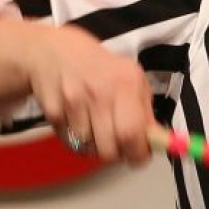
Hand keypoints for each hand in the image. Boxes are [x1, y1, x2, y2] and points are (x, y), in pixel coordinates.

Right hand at [25, 24, 154, 164]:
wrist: (53, 51)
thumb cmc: (100, 67)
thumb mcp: (132, 78)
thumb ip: (145, 111)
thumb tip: (157, 141)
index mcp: (125, 84)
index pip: (132, 133)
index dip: (138, 153)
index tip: (140, 157)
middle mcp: (98, 93)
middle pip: (109, 149)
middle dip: (117, 153)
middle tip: (119, 144)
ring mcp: (72, 103)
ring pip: (89, 149)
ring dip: (96, 145)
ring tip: (96, 126)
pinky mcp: (51, 112)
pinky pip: (69, 142)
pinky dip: (77, 139)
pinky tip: (79, 121)